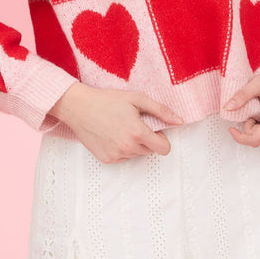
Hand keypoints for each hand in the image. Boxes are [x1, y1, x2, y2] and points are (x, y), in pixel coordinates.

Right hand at [48, 82, 183, 162]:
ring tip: (121, 128)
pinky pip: (123, 158)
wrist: (78, 108)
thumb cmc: (108, 100)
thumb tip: (180, 121)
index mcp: (138, 132)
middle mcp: (128, 147)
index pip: (164, 148)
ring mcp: (116, 155)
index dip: (163, 139)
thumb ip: (161, 111)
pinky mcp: (107, 159)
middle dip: (147, 140)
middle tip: (133, 124)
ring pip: (137, 154)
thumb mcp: (137, 99)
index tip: (155, 131)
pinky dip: (122, 149)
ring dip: (134, 144)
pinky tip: (112, 135)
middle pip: (150, 150)